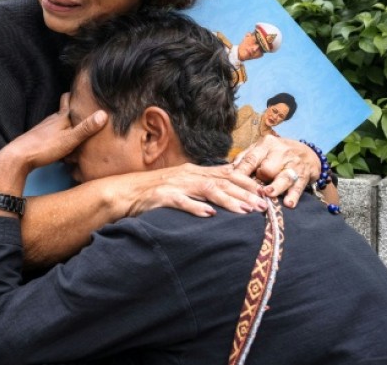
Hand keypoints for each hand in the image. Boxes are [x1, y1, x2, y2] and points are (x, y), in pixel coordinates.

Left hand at [0, 93, 107, 170]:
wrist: (18, 157)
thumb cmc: (44, 147)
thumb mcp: (69, 139)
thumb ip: (86, 128)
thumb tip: (104, 114)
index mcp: (61, 117)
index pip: (68, 99)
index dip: (76, 95)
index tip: (86, 90)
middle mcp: (52, 119)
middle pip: (64, 110)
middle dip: (73, 108)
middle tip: (84, 108)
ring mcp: (44, 128)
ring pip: (58, 122)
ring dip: (67, 123)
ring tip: (77, 127)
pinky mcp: (39, 138)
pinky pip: (53, 133)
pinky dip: (60, 134)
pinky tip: (63, 142)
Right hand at [95, 162, 267, 218]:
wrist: (122, 192)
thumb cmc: (152, 193)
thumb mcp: (180, 186)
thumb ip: (200, 188)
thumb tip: (223, 195)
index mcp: (193, 171)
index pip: (226, 174)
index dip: (247, 182)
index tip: (265, 193)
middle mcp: (187, 175)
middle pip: (222, 181)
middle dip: (244, 193)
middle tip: (263, 206)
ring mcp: (174, 185)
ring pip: (207, 189)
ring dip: (228, 200)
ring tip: (245, 211)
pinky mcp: (161, 196)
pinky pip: (181, 201)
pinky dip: (195, 207)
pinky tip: (209, 215)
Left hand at [231, 135, 320, 207]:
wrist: (307, 153)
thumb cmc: (276, 153)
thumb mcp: (260, 149)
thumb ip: (245, 158)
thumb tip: (230, 170)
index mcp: (266, 144)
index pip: (251, 159)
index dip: (241, 172)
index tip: (232, 182)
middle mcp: (281, 152)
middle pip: (267, 169)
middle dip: (260, 180)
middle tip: (255, 190)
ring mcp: (294, 164)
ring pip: (283, 177)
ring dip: (275, 187)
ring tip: (268, 193)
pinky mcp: (305, 175)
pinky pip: (298, 186)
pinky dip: (293, 195)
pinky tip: (288, 203)